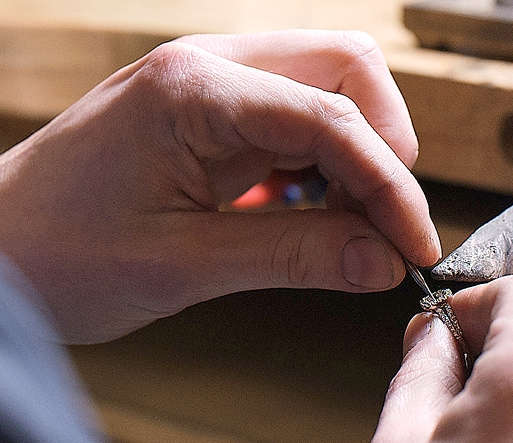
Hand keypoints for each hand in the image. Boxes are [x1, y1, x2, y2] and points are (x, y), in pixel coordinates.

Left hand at [0, 30, 440, 342]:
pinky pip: (298, 119)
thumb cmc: (56, 253)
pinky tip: (318, 212)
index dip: (390, 185)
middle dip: (386, 146)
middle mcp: (209, 67)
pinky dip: (328, 164)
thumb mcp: (182, 265)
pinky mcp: (215, 114)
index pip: (332, 118)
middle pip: (347, 70)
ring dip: (361, 155)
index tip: (415, 245)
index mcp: (194, 90)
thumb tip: (381, 261)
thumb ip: (293, 257)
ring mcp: (213, 84)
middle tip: (389, 224)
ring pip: (330, 89)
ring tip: (355, 227)